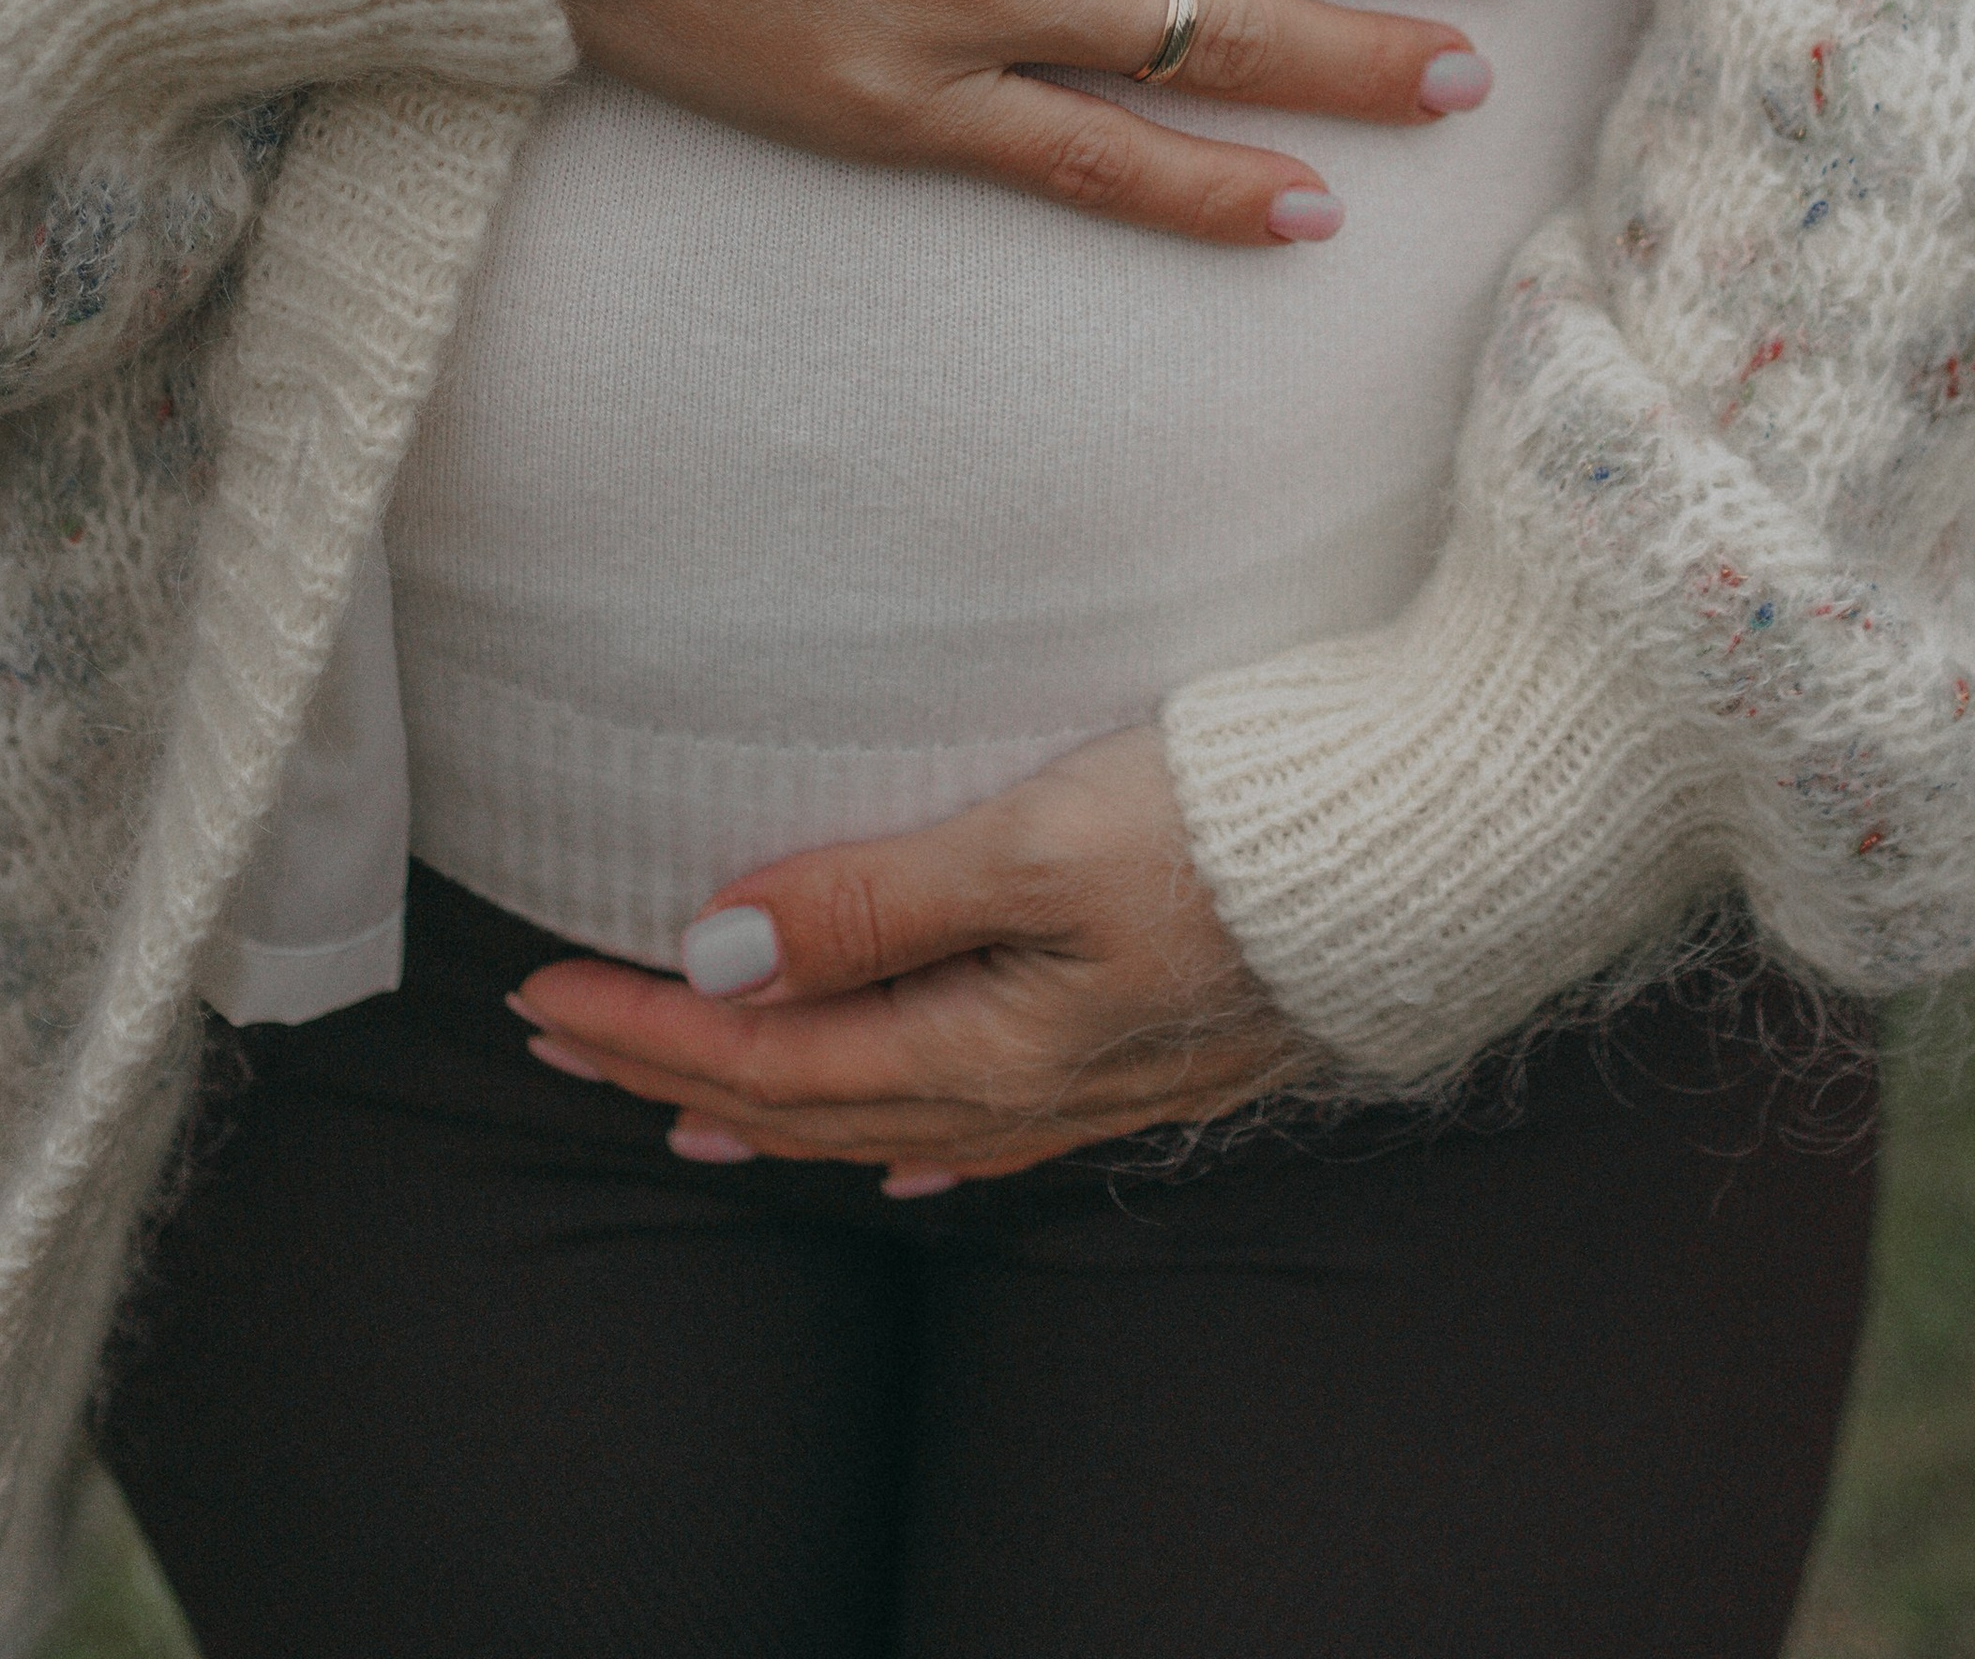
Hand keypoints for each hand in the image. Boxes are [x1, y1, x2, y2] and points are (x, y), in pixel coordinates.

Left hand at [508, 728, 1309, 1183]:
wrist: (1436, 846)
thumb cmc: (1240, 822)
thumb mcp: (1039, 839)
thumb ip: (877, 900)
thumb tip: (717, 952)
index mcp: (990, 1041)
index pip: (770, 1054)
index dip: (644, 1027)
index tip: (538, 990)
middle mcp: (1032, 1087)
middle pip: (812, 1099)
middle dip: (677, 1069)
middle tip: (559, 1036)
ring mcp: (1098, 1082)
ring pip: (887, 1119)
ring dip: (773, 1105)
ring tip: (688, 1103)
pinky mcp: (1155, 1056)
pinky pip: (989, 1130)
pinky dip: (906, 1134)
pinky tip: (899, 1153)